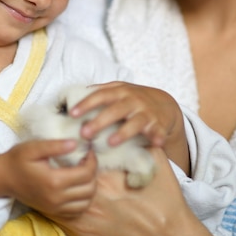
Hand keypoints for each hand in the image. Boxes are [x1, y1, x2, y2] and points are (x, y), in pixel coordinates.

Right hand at [0, 139, 97, 218]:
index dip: (92, 160)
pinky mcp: (53, 212)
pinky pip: (77, 211)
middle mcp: (57, 198)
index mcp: (54, 181)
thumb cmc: (17, 160)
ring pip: (86, 202)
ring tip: (84, 172)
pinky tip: (78, 186)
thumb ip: (55, 145)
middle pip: (90, 189)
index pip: (86, 173)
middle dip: (93, 173)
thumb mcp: (34, 148)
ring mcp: (55, 207)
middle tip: (87, 160)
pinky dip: (83, 200)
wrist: (3, 178)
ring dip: (90, 187)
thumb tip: (76, 143)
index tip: (88, 151)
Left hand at [70, 81, 189, 171]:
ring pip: (135, 122)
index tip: (72, 113)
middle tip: (84, 134)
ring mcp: (146, 112)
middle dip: (99, 121)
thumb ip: (99, 93)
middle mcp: (132, 100)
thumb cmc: (133, 100)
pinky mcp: (158, 124)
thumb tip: (73, 96)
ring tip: (111, 142)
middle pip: (115, 110)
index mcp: (119, 91)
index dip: (86, 104)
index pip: (100, 95)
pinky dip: (158, 136)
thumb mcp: (118, 91)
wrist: (164, 104)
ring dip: (123, 132)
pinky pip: (158, 131)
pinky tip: (156, 143)